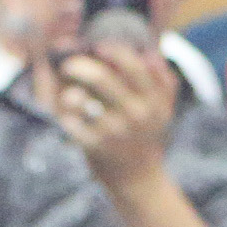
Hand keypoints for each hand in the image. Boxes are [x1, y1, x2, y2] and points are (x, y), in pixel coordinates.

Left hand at [53, 37, 173, 192]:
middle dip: (79, 66)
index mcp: (155, 101)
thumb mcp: (163, 111)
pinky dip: (64, 115)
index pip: (135, 67)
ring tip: (67, 93)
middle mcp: (138, 114)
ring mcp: (116, 131)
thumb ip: (162, 82)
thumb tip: (150, 54)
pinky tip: (67, 116)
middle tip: (68, 64)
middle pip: (102, 79)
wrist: (139, 180)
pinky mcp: (97, 146)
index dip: (114, 52)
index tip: (98, 47)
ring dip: (68, 91)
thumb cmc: (146, 138)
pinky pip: (70, 122)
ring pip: (81, 99)